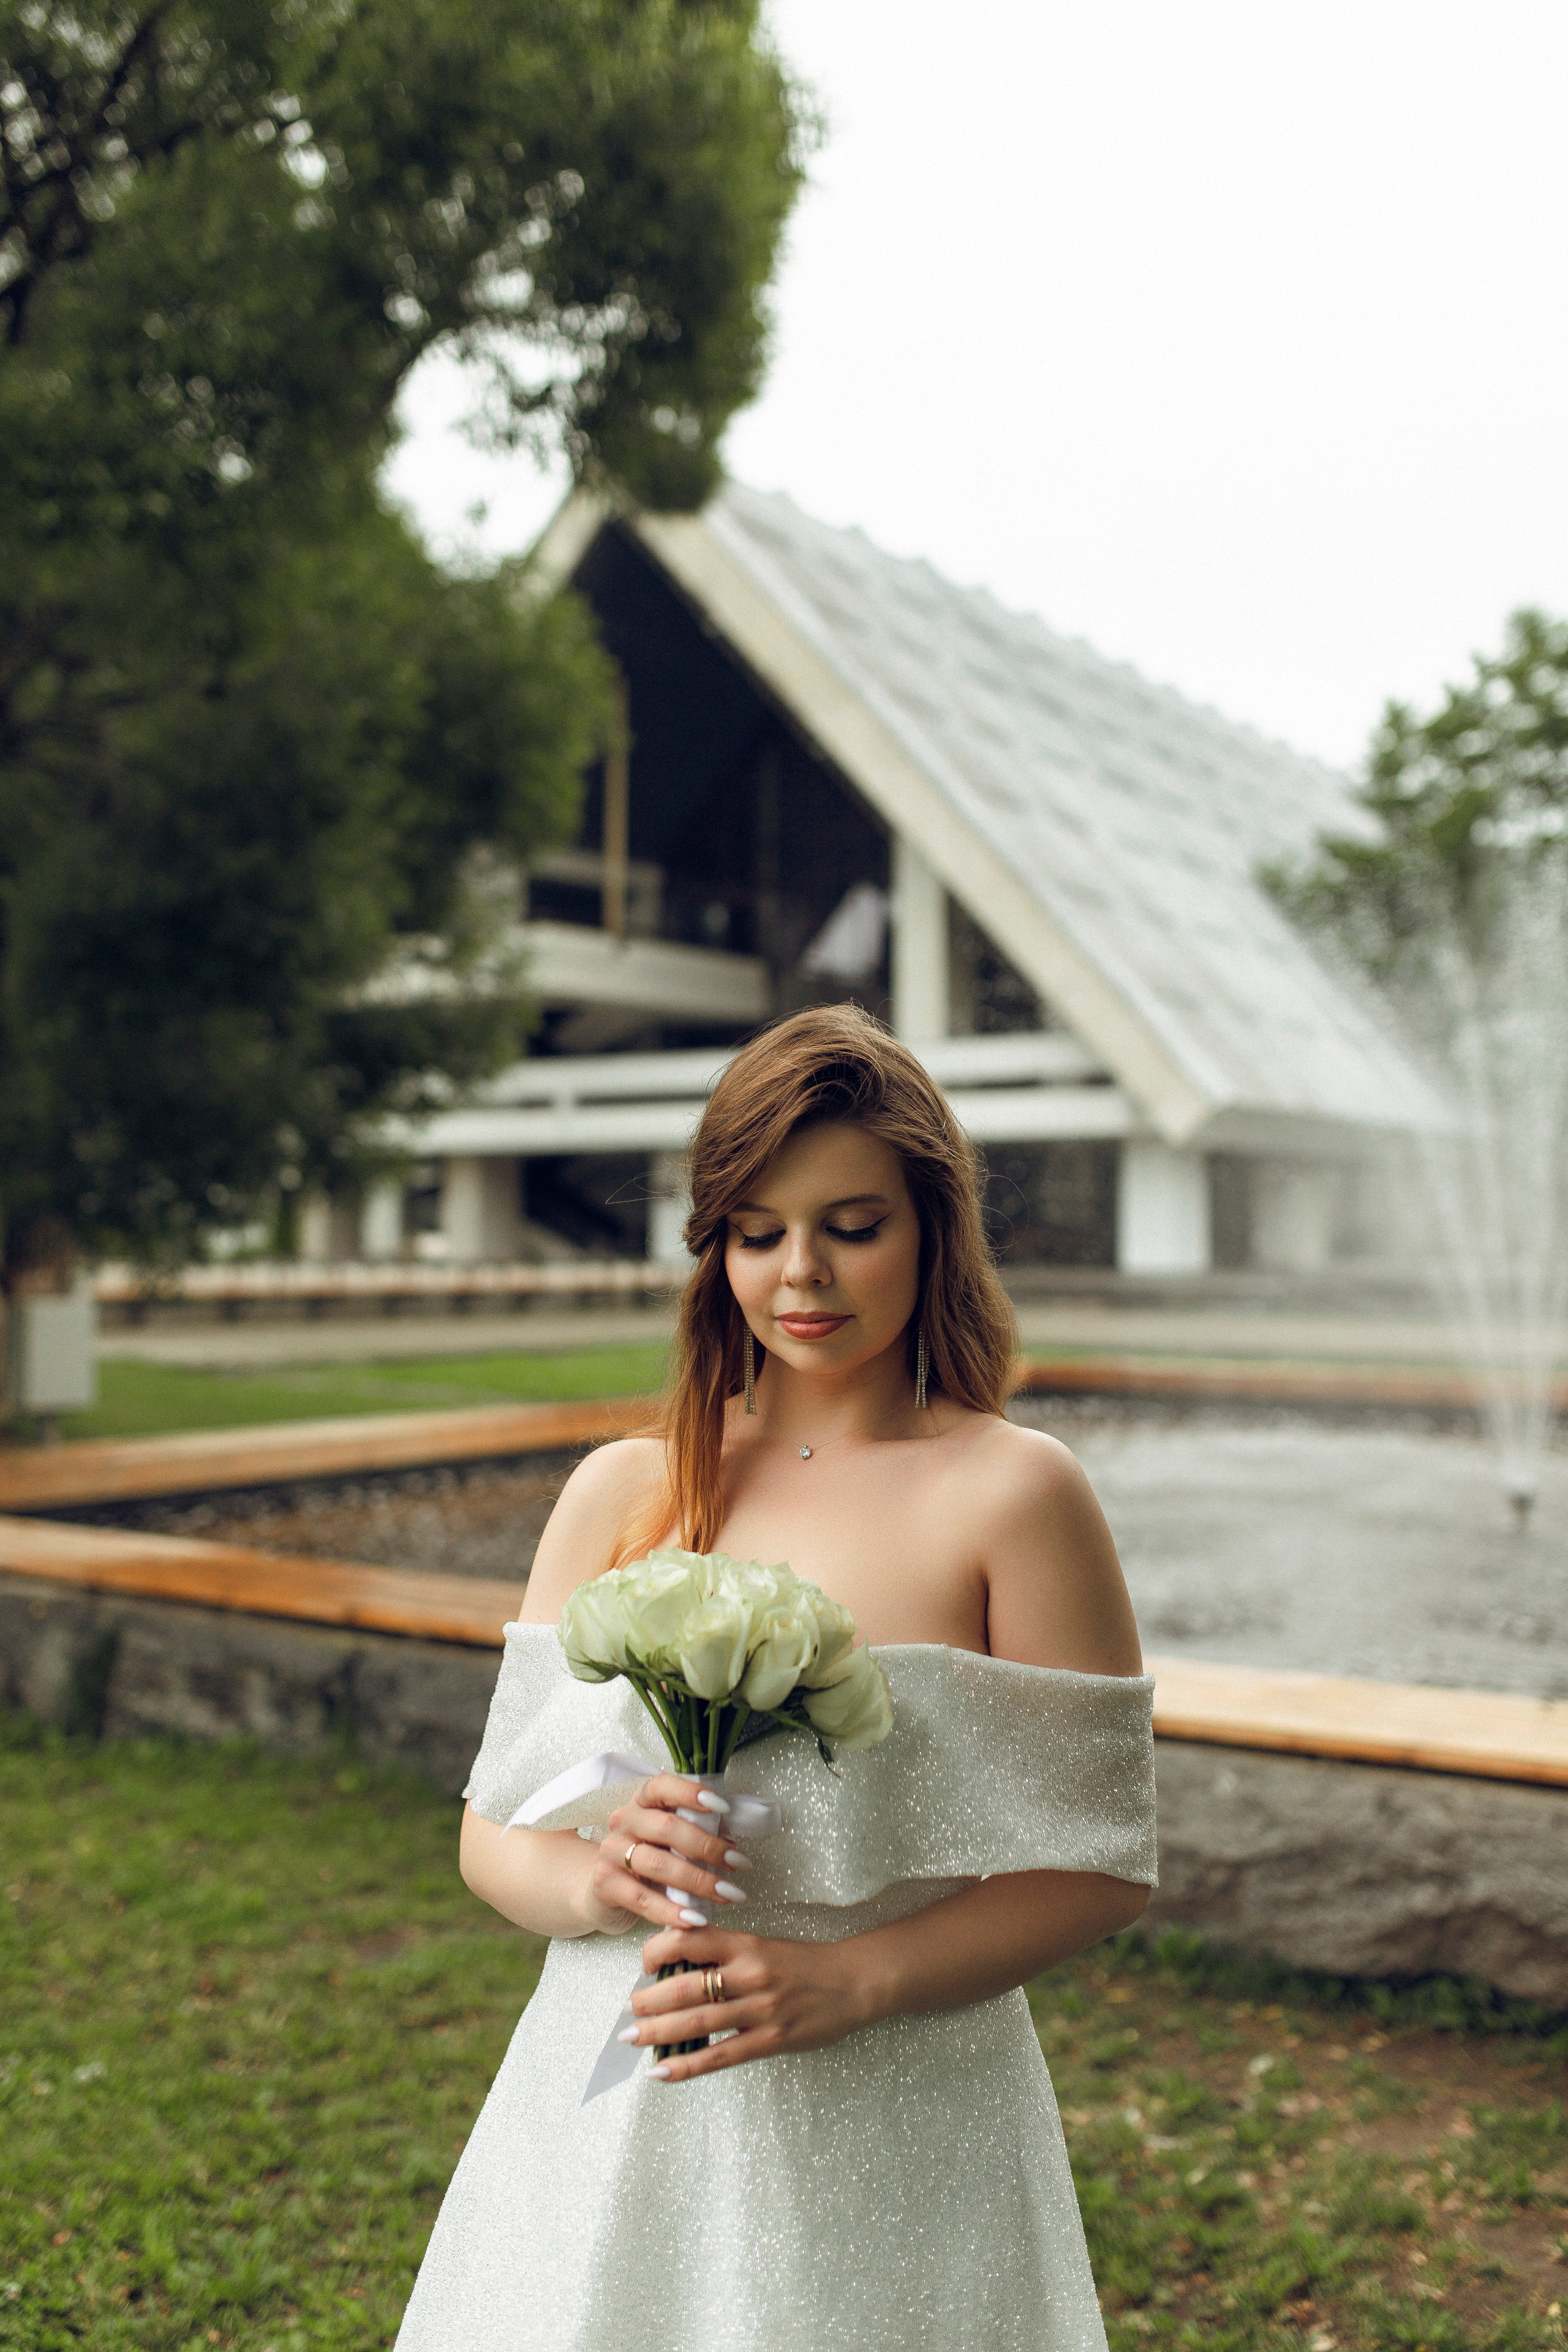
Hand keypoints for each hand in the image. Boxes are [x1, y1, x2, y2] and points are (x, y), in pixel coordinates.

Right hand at [577, 1775, 751, 1936]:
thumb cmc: (648, 1857)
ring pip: (658, 1864)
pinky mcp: (605, 1883)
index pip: (663, 1786)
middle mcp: (624, 1820)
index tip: (723, 1807)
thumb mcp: (669, 1839)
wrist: (602, 1887)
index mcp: (642, 1801)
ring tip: (727, 1894)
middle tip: (739, 1863)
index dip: (692, 1793)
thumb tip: (731, 1843)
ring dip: (698, 1881)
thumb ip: (697, 1832)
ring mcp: (611, 1851)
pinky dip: (671, 1911)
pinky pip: (642, 1899)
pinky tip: (696, 1920)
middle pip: (667, 1827)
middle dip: (708, 1846)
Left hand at [622, 1923, 876, 2079]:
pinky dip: (686, 2065)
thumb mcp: (763, 1945)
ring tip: (631, 2038)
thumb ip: (725, 1952)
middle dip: (649, 2000)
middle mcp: (749, 1973)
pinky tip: (661, 2071)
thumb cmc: (804, 1964)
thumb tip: (678, 1962)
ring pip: (697, 2022)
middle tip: (628, 2010)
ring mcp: (760, 2009)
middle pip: (686, 1985)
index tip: (644, 1963)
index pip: (691, 1939)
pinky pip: (720, 2056)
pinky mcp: (771, 2040)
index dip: (658, 1949)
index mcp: (745, 1943)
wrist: (854, 1981)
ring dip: (657, 2031)